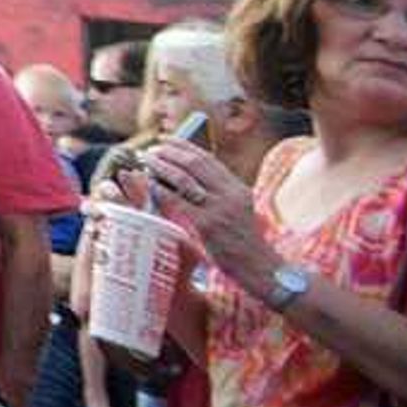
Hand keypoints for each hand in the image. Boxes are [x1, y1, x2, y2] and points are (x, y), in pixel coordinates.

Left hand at [139, 139, 272, 281]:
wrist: (259, 267)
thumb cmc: (243, 240)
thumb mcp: (238, 209)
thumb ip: (218, 192)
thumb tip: (184, 173)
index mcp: (238, 188)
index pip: (208, 159)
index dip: (184, 146)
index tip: (166, 139)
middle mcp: (230, 195)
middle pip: (194, 164)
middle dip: (169, 153)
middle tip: (151, 150)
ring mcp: (218, 209)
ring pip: (183, 179)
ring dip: (161, 166)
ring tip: (147, 161)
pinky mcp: (207, 225)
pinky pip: (177, 201)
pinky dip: (160, 189)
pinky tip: (150, 184)